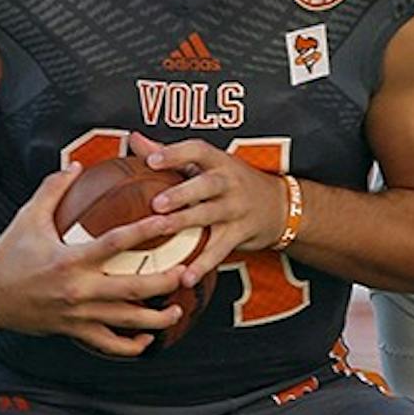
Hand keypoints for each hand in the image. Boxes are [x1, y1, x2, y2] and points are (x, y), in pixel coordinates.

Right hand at [0, 163, 186, 356]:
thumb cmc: (10, 253)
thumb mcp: (29, 216)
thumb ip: (53, 188)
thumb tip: (76, 165)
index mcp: (70, 260)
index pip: (115, 244)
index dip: (144, 232)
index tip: (168, 222)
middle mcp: (78, 290)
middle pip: (131, 289)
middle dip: (163, 283)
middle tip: (187, 272)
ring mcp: (78, 315)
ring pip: (125, 323)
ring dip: (155, 319)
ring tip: (178, 310)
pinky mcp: (74, 332)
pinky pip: (107, 344)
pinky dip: (130, 346)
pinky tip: (147, 338)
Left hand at [128, 133, 288, 287]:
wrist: (279, 206)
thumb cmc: (231, 181)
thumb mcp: (209, 164)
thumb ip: (171, 155)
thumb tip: (134, 139)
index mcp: (218, 161)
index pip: (198, 151)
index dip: (175, 154)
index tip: (151, 160)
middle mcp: (229, 182)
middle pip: (207, 184)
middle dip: (182, 193)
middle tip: (157, 203)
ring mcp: (237, 209)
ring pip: (211, 215)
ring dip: (187, 223)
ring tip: (163, 230)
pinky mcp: (240, 233)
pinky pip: (220, 249)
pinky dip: (203, 264)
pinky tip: (185, 276)